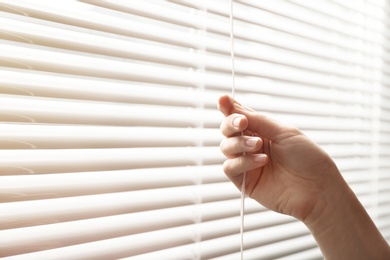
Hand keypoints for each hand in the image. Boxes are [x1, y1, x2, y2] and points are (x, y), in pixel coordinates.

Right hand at [218, 95, 342, 220]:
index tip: (222, 99)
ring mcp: (248, 164)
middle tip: (242, 122)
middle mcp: (252, 146)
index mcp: (262, 131)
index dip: (229, 107)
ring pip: (226, 147)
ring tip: (258, 145)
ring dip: (240, 143)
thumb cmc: (308, 158)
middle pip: (228, 131)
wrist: (318, 188)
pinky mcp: (245, 182)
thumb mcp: (284, 132)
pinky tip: (261, 161)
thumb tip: (234, 107)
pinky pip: (230, 168)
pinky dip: (242, 162)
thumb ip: (258, 120)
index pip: (240, 116)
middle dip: (231, 123)